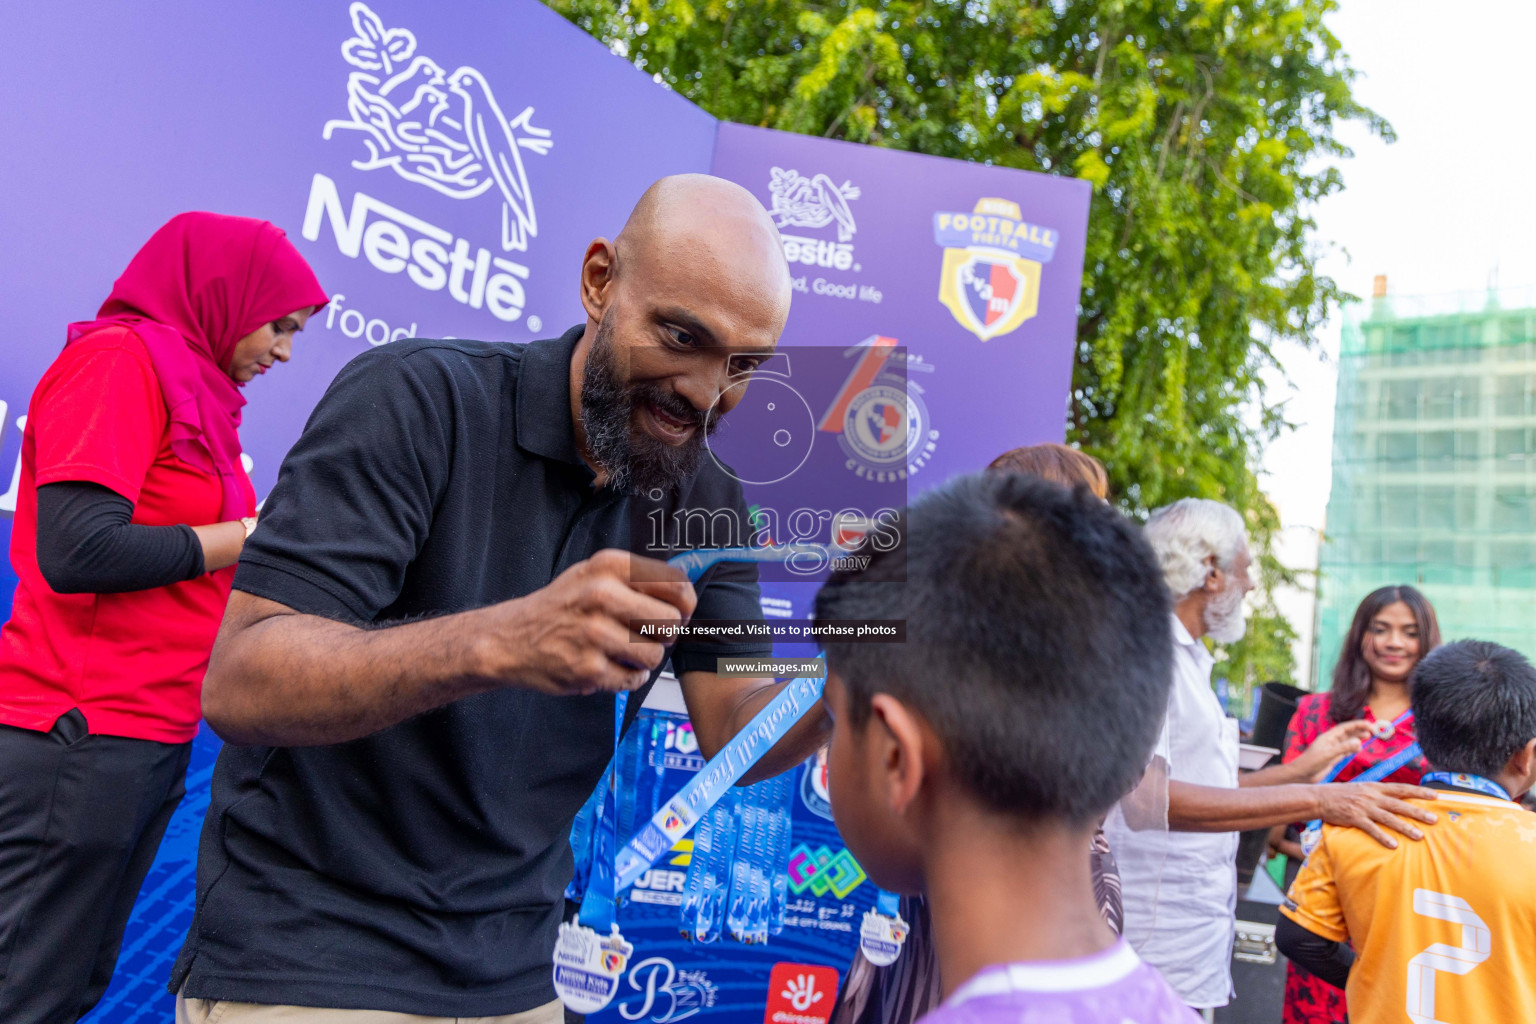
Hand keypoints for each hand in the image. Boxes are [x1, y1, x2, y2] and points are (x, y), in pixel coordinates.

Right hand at [480, 549, 695, 695]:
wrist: (510, 639)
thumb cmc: (561, 607)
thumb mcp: (593, 574)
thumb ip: (637, 578)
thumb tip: (688, 588)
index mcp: (608, 567)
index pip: (676, 585)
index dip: (686, 604)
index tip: (680, 612)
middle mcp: (601, 596)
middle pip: (671, 623)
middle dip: (665, 634)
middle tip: (647, 634)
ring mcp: (594, 634)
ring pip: (656, 655)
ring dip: (645, 659)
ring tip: (624, 651)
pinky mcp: (588, 669)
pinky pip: (634, 679)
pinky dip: (629, 677)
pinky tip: (611, 665)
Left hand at [1292, 720, 1374, 782]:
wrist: (1302, 775)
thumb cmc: (1310, 763)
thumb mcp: (1328, 755)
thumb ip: (1343, 748)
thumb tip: (1358, 742)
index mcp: (1328, 737)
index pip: (1345, 727)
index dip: (1357, 725)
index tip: (1370, 724)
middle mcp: (1331, 741)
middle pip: (1348, 733)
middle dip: (1360, 730)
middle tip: (1373, 729)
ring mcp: (1332, 749)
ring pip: (1348, 741)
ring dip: (1358, 738)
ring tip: (1368, 736)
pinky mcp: (1333, 757)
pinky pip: (1346, 750)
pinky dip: (1353, 748)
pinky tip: (1359, 748)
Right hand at [1316, 782, 1437, 848]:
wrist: (1319, 797)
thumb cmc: (1342, 794)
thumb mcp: (1362, 788)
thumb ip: (1378, 794)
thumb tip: (1397, 800)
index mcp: (1375, 787)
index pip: (1401, 788)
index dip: (1418, 792)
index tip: (1435, 796)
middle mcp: (1372, 796)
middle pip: (1399, 804)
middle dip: (1418, 812)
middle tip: (1434, 819)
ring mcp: (1363, 807)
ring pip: (1388, 818)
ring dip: (1405, 827)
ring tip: (1419, 836)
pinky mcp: (1354, 818)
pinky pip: (1371, 829)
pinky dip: (1383, 837)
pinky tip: (1394, 845)